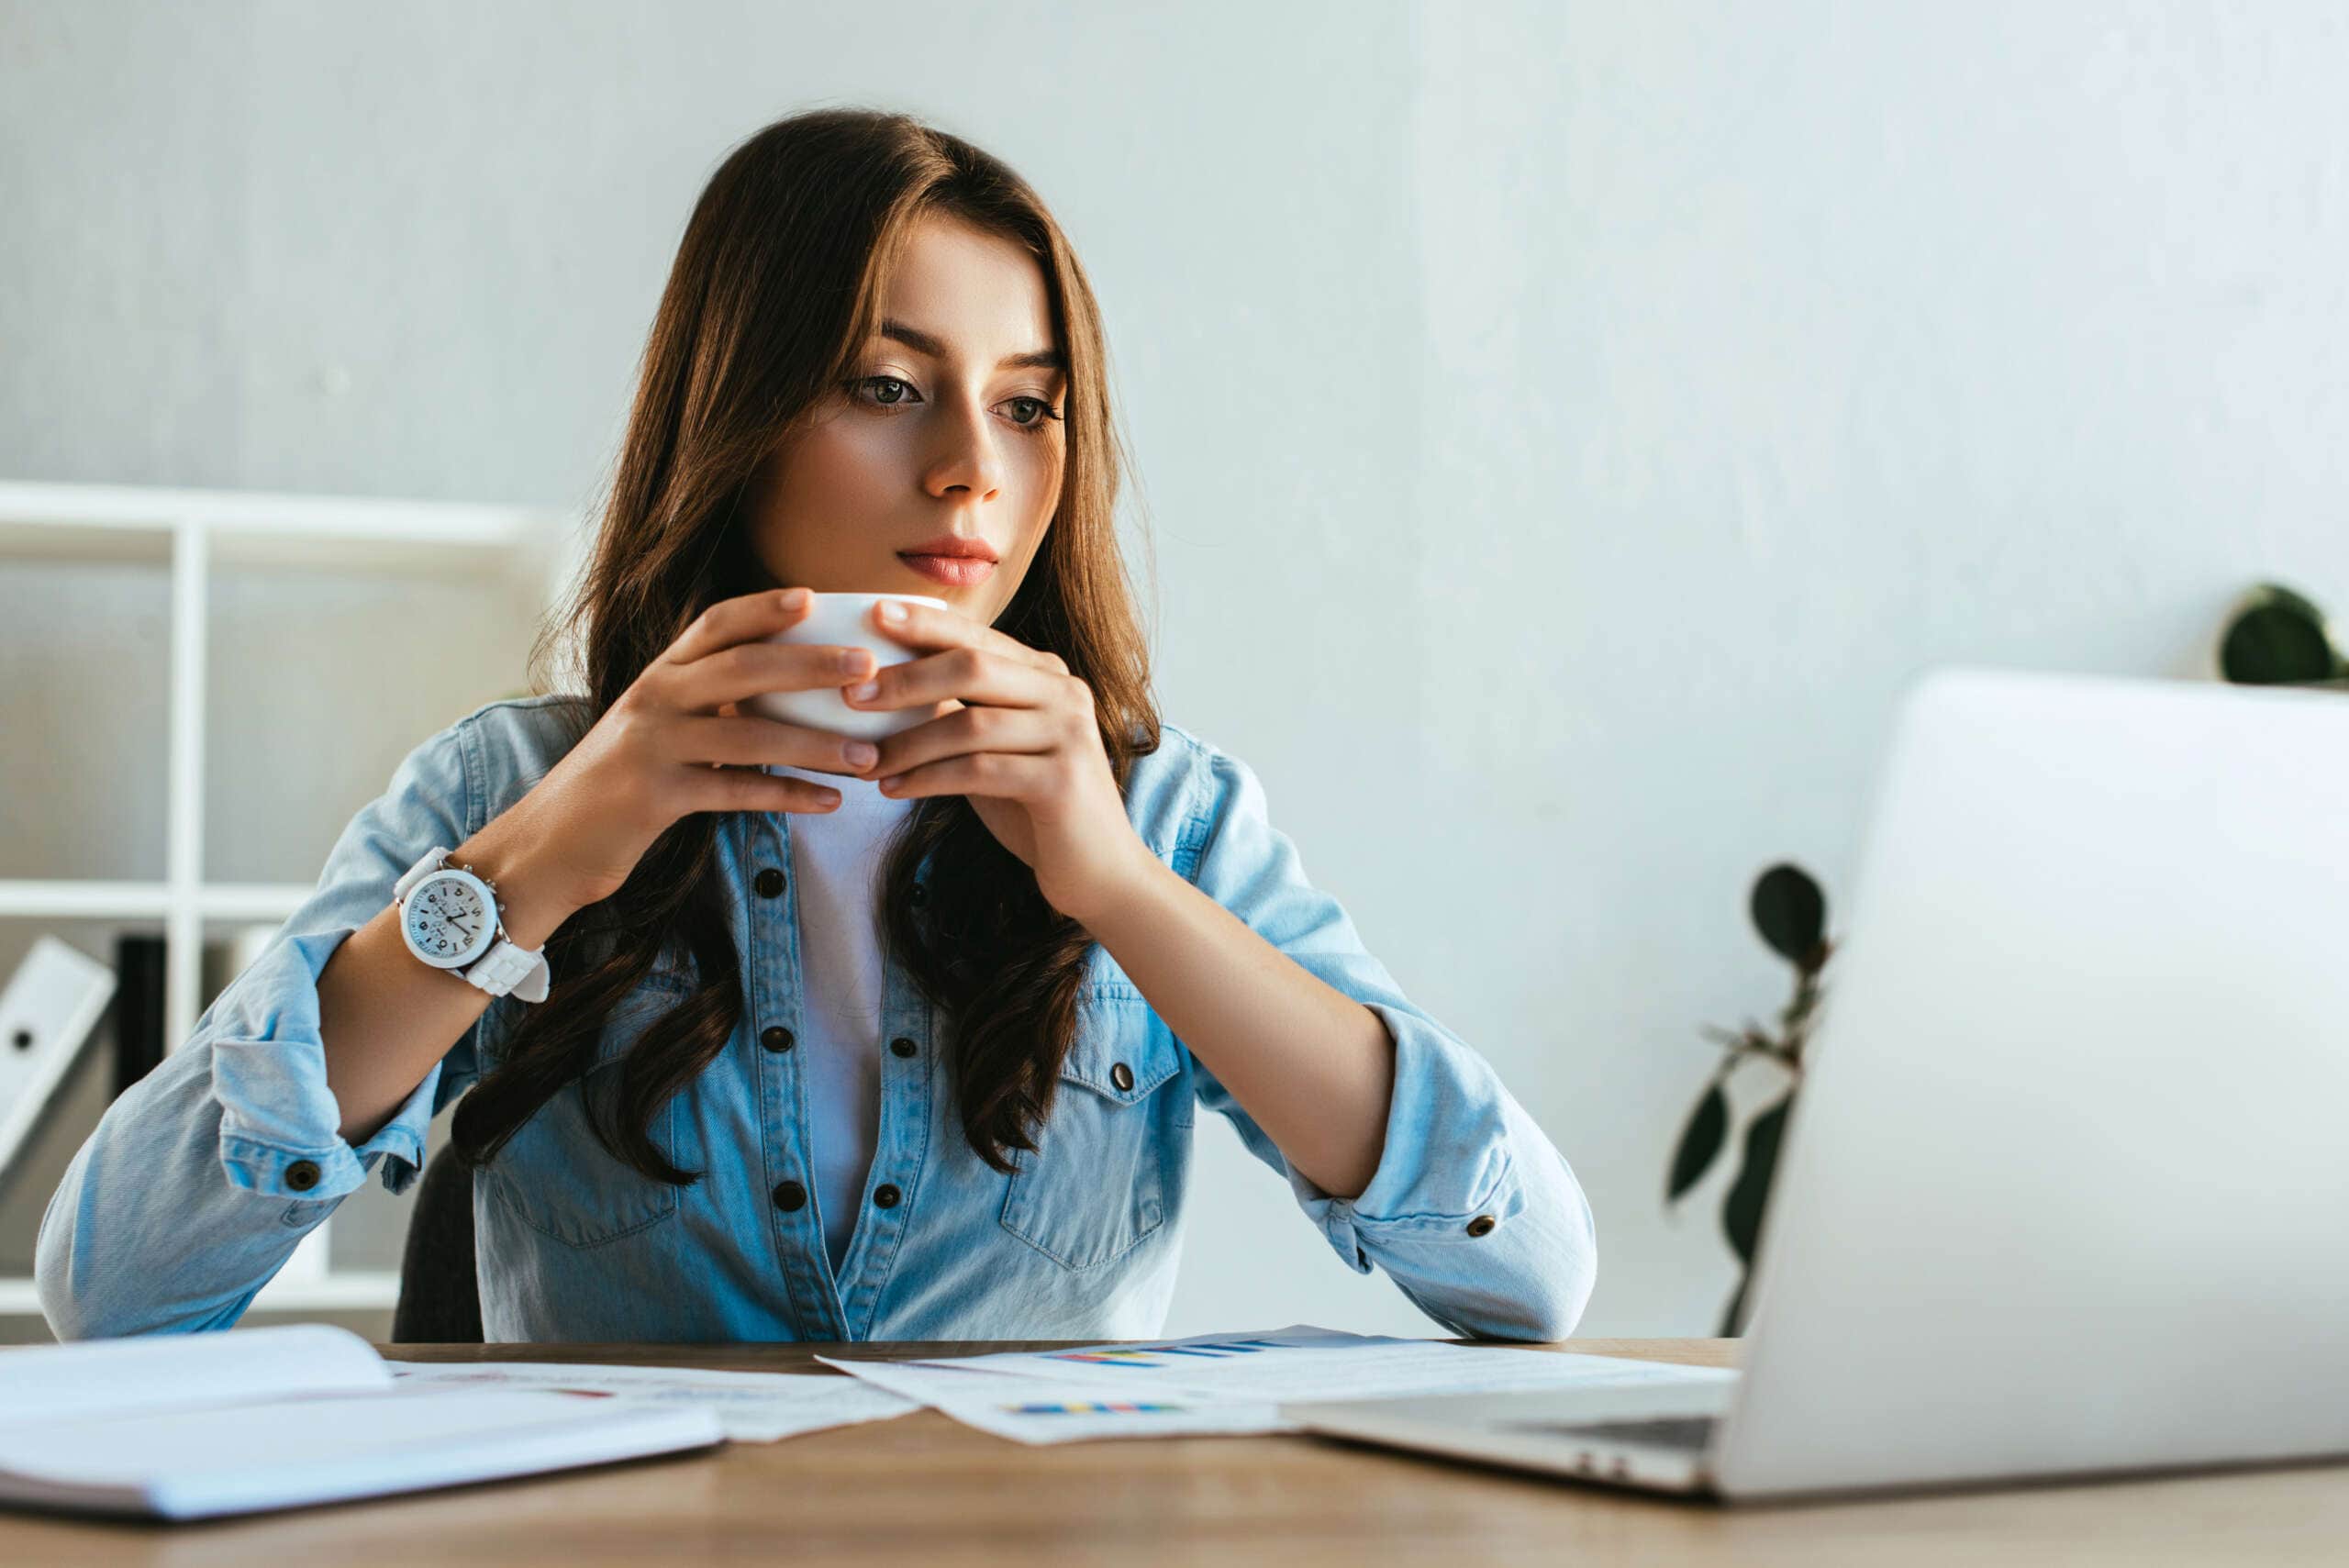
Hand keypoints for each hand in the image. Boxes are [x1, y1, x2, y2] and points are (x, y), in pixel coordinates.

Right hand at [512, 588, 888, 910]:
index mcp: (659, 674)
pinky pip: (734, 791)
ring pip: (748, 735)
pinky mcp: (655, 796)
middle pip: (742, 667)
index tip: (814, 596)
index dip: (763, 607)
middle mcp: (654, 698)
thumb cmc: (619, 783)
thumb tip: (781, 688)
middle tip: (868, 667)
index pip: (715, 625)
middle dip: (810, 664)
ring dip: (815, 745)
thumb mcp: (656, 728)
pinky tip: (828, 803)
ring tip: (869, 757)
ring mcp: (652, 746)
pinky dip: (786, 796)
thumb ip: (704, 703)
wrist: (549, 843)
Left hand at [845, 598, 1155, 923]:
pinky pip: (979, 770)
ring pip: (970, 724)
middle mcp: (1065, 693)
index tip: (873, 614)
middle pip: (973, 667)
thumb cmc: (1036, 806)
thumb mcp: (996, 749)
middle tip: (852, 695)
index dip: (926, 623)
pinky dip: (928, 779)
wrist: (1098, 870)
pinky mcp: (1062, 780)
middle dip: (906, 679)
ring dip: (908, 744)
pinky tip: (894, 789)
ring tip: (864, 761)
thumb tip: (886, 685)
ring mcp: (1069, 734)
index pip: (979, 636)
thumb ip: (960, 713)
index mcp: (1048, 675)